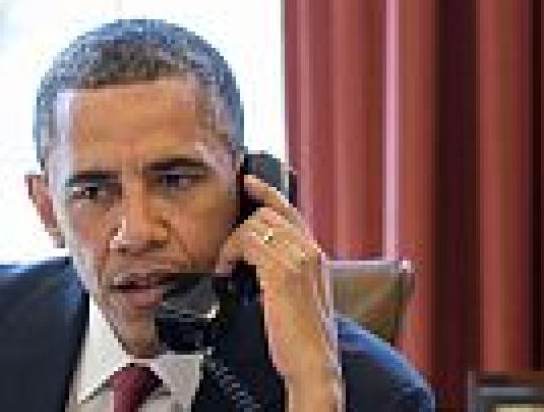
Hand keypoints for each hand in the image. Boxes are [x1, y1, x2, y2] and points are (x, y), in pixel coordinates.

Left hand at [215, 176, 342, 409]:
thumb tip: (255, 258)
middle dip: (240, 227)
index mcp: (317, 255)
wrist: (313, 362)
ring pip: (255, 225)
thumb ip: (285, 270)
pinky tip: (226, 271)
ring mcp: (299, 259)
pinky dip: (231, 253)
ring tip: (226, 265)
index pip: (290, 211)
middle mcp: (311, 251)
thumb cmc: (303, 337)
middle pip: (268, 214)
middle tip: (227, 252)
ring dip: (233, 243)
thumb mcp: (297, 295)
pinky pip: (248, 243)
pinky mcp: (283, 272)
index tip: (248, 181)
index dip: (268, 192)